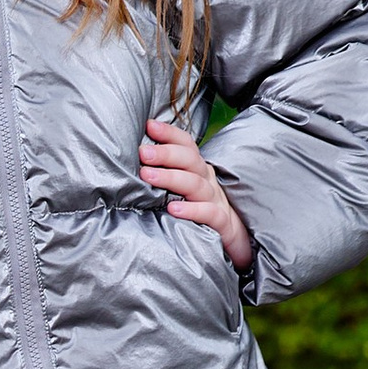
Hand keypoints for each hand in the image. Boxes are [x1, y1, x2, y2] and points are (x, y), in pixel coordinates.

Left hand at [140, 116, 253, 271]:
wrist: (235, 242)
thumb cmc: (200, 212)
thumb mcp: (183, 191)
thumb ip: (164, 176)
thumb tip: (132, 164)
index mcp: (197, 170)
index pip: (187, 145)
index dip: (170, 133)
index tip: (149, 126)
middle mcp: (207, 181)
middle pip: (190, 161)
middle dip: (165, 154)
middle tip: (143, 153)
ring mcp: (216, 201)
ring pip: (196, 185)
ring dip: (171, 178)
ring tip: (148, 176)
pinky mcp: (222, 224)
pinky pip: (209, 214)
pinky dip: (192, 210)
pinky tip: (172, 209)